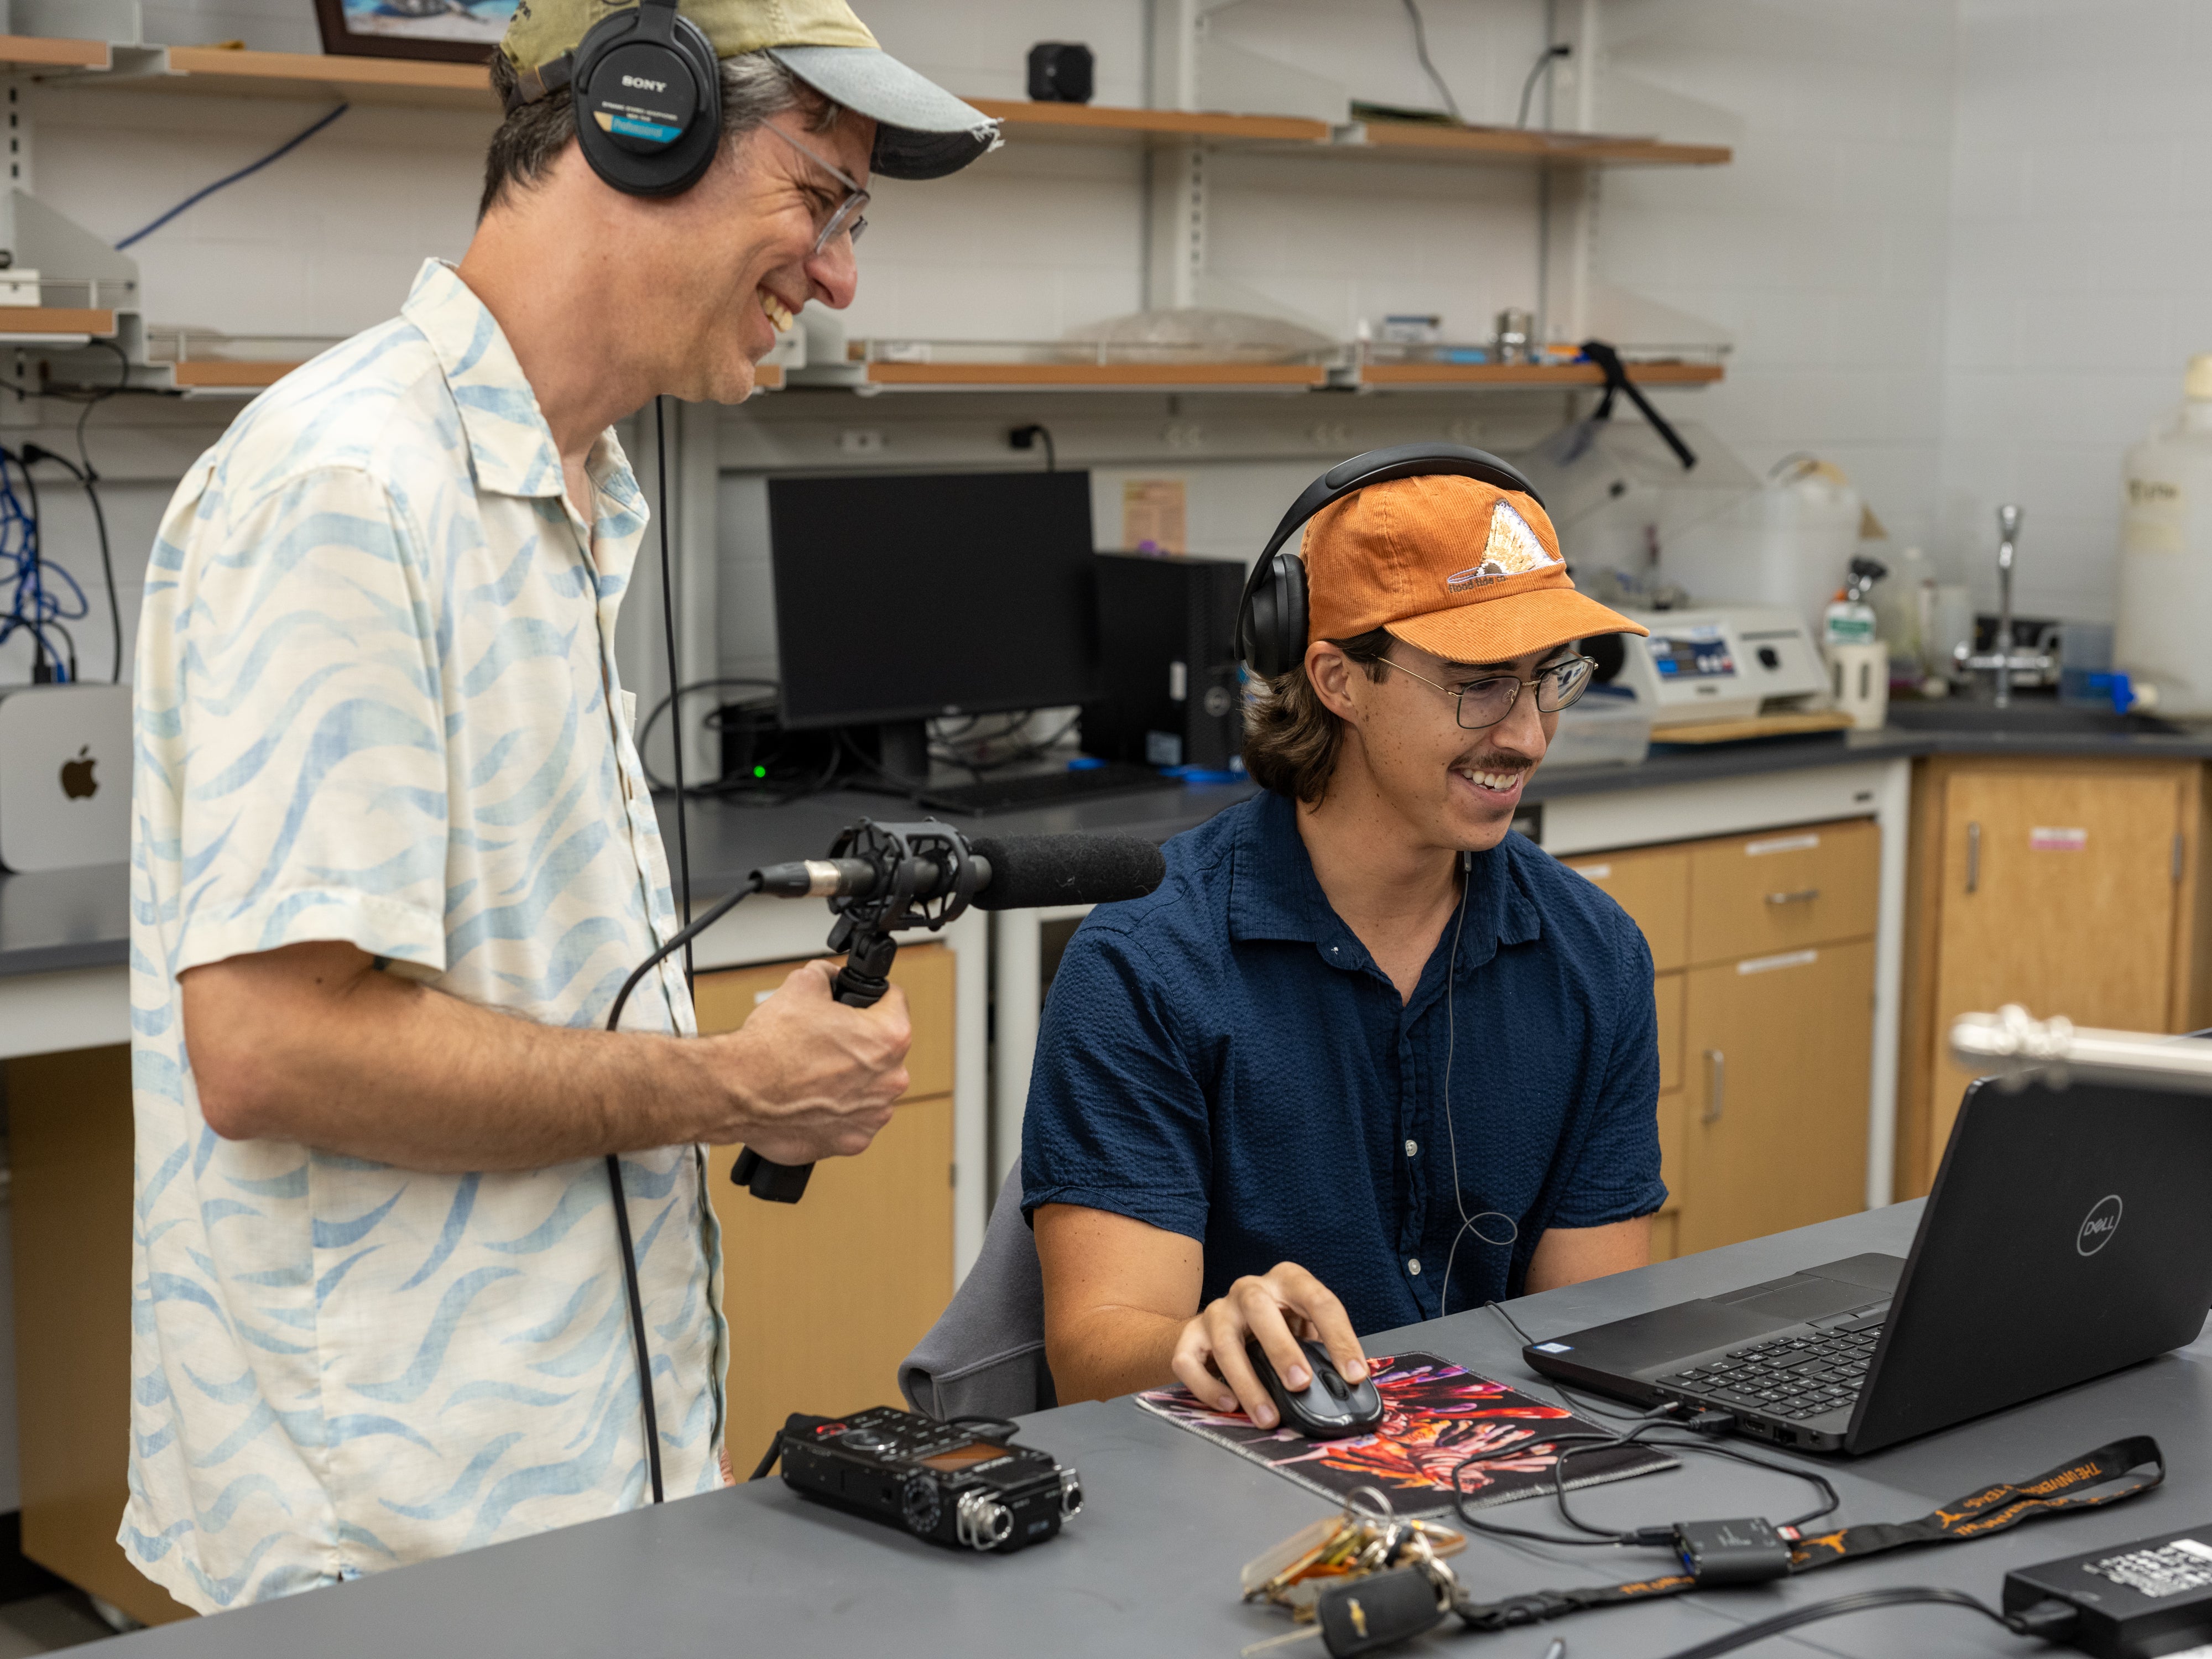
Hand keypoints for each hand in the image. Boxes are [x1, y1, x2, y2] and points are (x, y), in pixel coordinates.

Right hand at [709, 961, 911, 1163]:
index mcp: (889, 1038)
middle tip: (825, 1040)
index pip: (894, 1003)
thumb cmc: (770, 1047)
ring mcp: (873, 1115)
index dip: (871, 997)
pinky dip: (835, 1110)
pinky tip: (810, 1099)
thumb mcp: (800, 986)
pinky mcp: (852, 1141)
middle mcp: (891, 1080)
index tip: (857, 1004)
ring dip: (849, 1080)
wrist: (738, 1092)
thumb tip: (830, 976)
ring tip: (813, 1072)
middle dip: (858, 1042)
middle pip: (883, 1049)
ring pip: (869, 1087)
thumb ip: (826, 975)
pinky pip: (851, 1118)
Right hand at [1170, 1261, 1365, 1429]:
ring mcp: (1217, 1311)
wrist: (1224, 1325)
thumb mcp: (1304, 1328)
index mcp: (1286, 1281)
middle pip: (1258, 1307)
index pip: (1318, 1300)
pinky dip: (1208, 1386)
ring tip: (1269, 1417)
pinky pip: (1189, 1361)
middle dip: (1281, 1347)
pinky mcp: (1191, 1336)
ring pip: (1225, 1341)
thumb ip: (1321, 1350)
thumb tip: (1348, 1387)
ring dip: (1248, 1382)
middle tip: (1300, 1384)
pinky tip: (1229, 1405)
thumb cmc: (1277, 1328)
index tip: (1355, 1374)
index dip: (1340, 1338)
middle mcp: (1248, 1290)